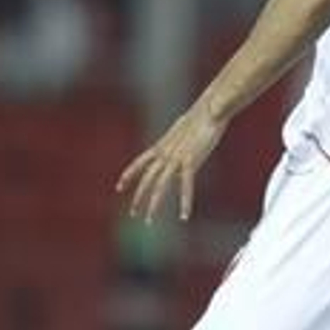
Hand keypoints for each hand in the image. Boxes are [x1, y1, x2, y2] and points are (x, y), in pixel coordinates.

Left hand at [115, 104, 227, 223]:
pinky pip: (186, 185)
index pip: (139, 162)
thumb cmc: (202, 114)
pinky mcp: (190, 161)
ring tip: (149, 221)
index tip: (118, 187)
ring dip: (154, 204)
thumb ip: (182, 140)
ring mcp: (176, 158)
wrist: (210, 109)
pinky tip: (184, 216)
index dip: (128, 175)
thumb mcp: (187, 128)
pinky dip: (185, 202)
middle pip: (147, 178)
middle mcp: (165, 153)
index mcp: (162, 145)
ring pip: (160, 185)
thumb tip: (182, 145)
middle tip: (133, 213)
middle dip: (139, 197)